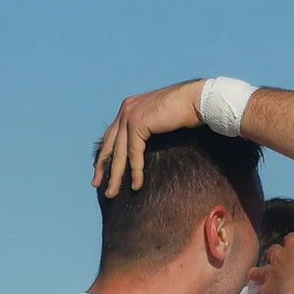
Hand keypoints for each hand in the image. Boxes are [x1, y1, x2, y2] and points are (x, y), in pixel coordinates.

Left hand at [93, 79, 206, 197]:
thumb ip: (150, 128)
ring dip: (116, 175)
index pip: (112, 134)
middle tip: (97, 184)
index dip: (105, 153)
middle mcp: (125, 110)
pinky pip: (134, 153)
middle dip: (102, 167)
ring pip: (119, 152)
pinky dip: (135, 171)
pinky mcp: (137, 123)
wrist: (197, 99)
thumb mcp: (161, 120)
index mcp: (129, 107)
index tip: (100, 169)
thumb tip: (147, 144)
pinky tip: (136, 185)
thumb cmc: (188, 110)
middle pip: (109, 144)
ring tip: (112, 193)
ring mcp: (129, 115)